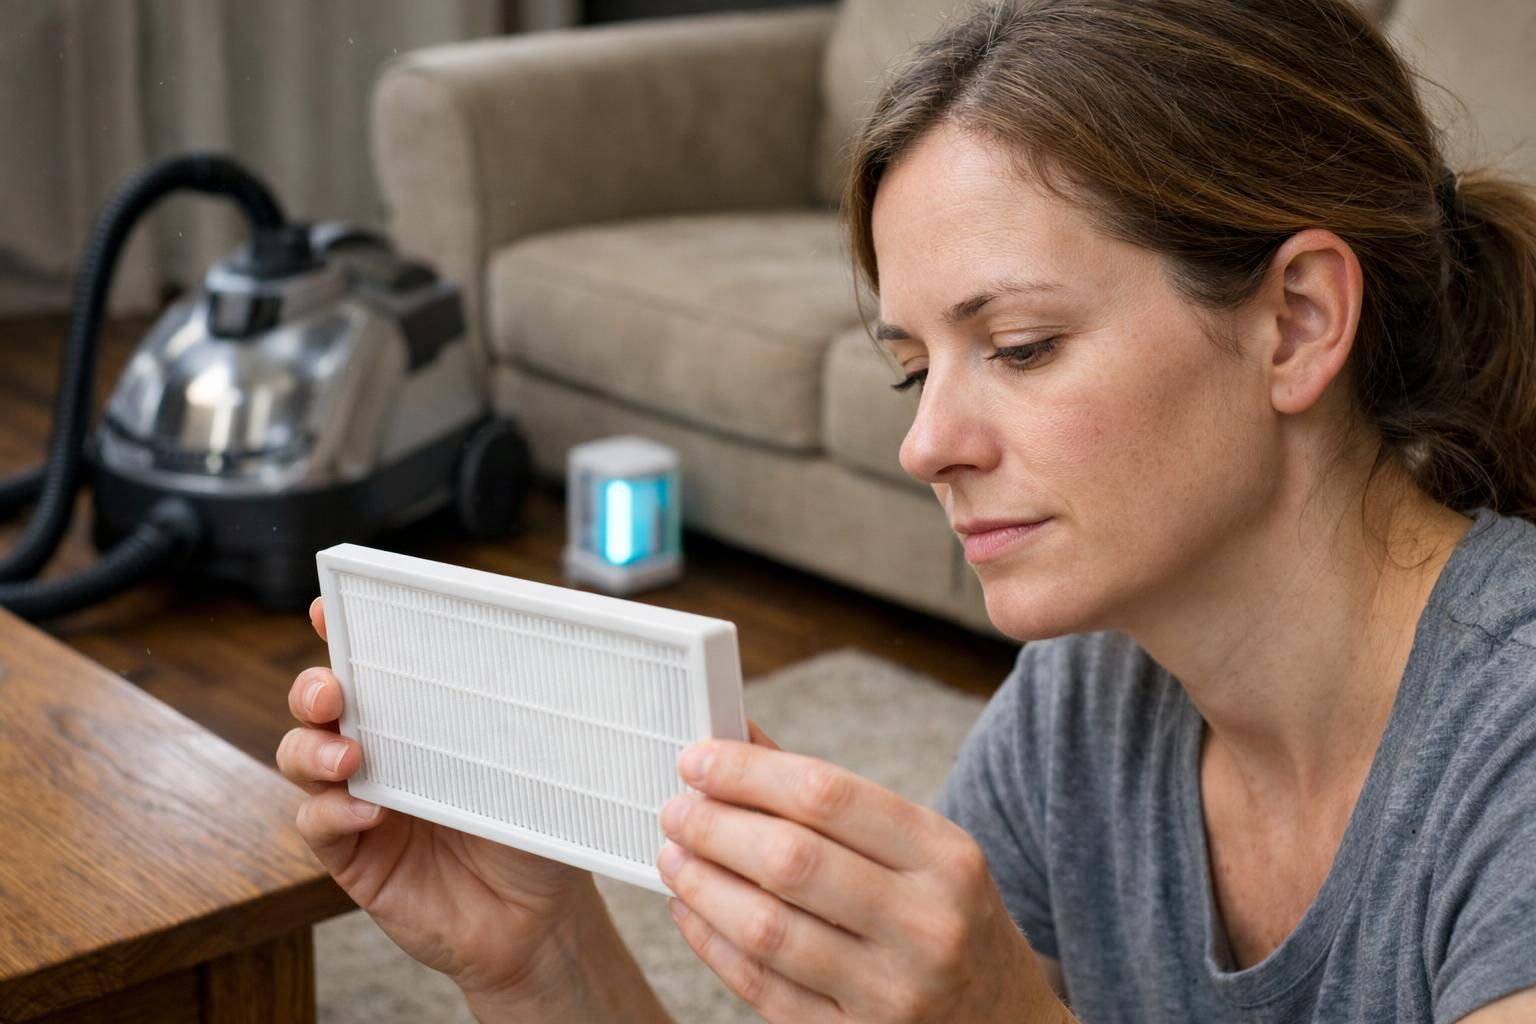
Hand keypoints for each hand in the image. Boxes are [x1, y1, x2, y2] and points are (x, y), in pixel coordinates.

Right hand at [275, 598, 598, 1004]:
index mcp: (424, 714)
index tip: (332, 608)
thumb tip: (541, 648)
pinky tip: (368, 813)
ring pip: (301, 755)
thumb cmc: (538, 829)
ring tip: (350, 754)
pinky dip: (331, 810)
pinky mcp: (351, 855)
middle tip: (333, 690)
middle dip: (314, 686)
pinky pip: (316, 822)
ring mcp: (360, 799)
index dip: (345, 629)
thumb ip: (516, 713)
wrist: (540, 919)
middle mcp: (383, 749)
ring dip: (314, 747)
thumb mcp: (534, 761)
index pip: (375, 661)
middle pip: (320, 702)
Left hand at [655, 736, 1065, 1021]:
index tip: (697, 759)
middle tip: (676, 809)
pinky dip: (712, 943)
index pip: (828, 795)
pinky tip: (690, 912)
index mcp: (944, 857)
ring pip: (768, 929)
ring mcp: (890, 992)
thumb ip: (830, 796)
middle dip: (715, 827)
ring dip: (703, 885)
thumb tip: (739, 739)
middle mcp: (925, 925)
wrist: (1001, 1022)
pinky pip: (762, 987)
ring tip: (674, 855)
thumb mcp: (921, 848)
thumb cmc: (947, 916)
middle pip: (791, 861)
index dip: (749, 773)